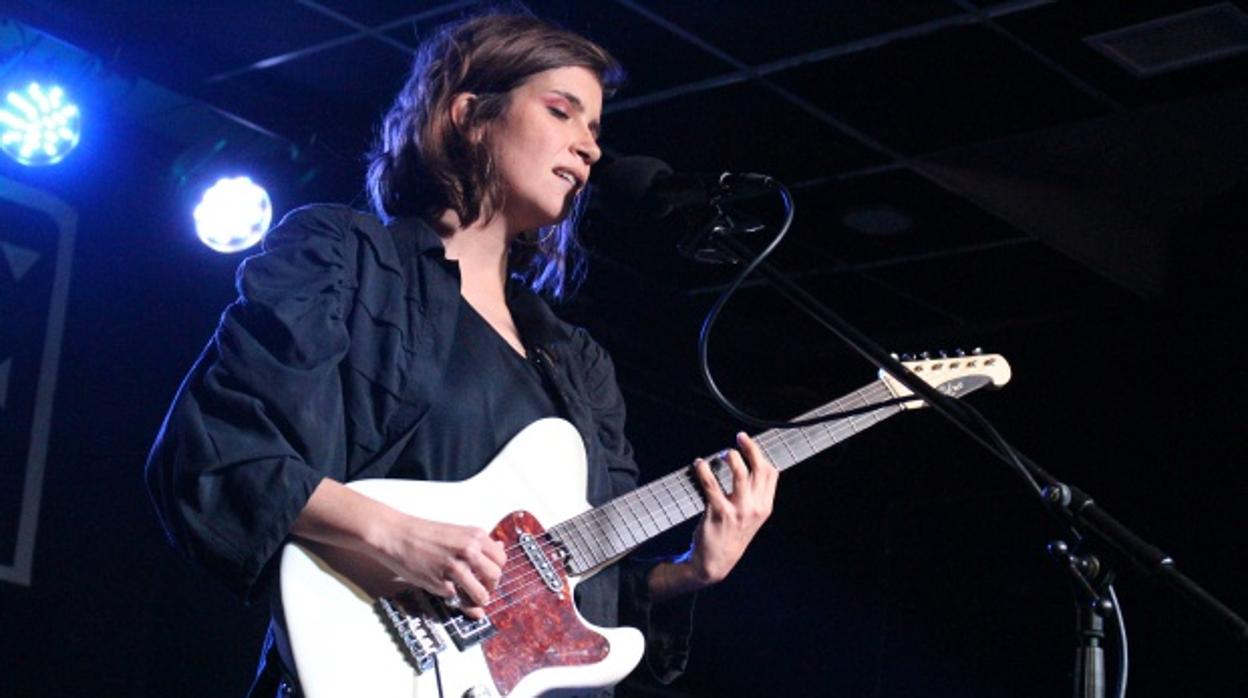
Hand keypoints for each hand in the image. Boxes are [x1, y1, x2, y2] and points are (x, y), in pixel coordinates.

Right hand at [371, 515, 506, 618]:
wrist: (397, 535)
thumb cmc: (425, 534)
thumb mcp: (458, 532)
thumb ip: (478, 543)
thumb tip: (500, 547)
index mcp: (476, 536)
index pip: (501, 559)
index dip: (496, 570)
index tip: (488, 575)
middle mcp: (469, 550)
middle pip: (495, 577)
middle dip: (490, 587)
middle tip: (481, 588)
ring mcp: (455, 567)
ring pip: (481, 594)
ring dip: (477, 600)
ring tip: (469, 597)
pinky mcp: (440, 582)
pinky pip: (456, 597)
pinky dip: (452, 596)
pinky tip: (443, 586)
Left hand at [687, 431, 777, 585]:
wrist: (715, 563)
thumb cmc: (730, 535)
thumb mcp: (751, 518)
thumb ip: (754, 496)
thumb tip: (753, 468)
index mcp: (765, 507)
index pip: (770, 474)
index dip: (760, 455)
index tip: (749, 443)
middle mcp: (755, 508)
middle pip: (758, 470)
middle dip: (750, 449)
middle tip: (739, 437)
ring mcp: (738, 511)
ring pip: (739, 474)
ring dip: (731, 458)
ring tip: (723, 453)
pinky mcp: (719, 513)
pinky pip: (711, 485)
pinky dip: (704, 471)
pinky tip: (699, 464)